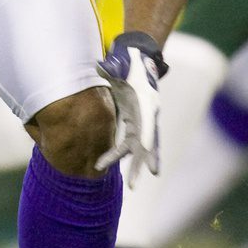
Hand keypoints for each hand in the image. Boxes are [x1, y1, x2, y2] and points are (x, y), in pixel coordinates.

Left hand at [95, 32, 167, 187]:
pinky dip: (127, 156)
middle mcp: (147, 115)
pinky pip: (131, 143)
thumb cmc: (130, 63)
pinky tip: (117, 167)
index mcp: (146, 102)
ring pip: (140, 148)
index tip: (146, 154)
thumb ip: (113, 67)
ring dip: (135, 165)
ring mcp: (142, 121)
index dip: (147, 139)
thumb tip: (99, 66)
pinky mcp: (135, 123)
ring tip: (131, 186)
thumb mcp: (122, 63)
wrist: (137, 61)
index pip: (148, 125)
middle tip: (134, 184)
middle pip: (147, 144)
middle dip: (141, 164)